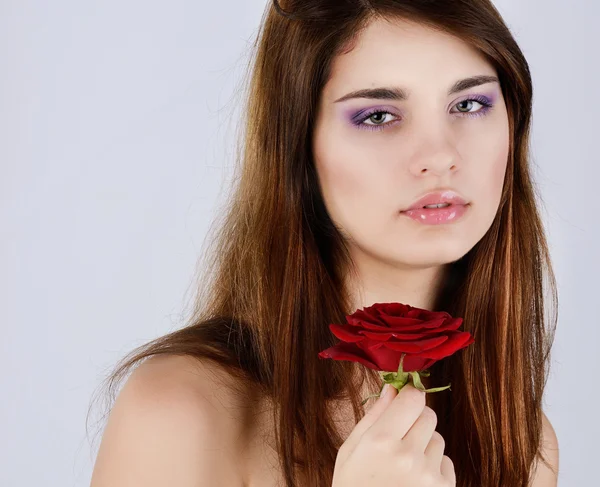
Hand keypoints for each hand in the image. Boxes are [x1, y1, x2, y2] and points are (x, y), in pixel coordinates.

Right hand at [332, 382, 455, 486]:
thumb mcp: (350, 452)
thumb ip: (373, 417)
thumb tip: (392, 389)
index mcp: (380, 441)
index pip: (413, 398)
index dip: (409, 397)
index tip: (403, 402)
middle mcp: (408, 456)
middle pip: (428, 415)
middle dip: (416, 420)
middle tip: (400, 437)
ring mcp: (428, 476)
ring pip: (438, 439)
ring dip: (425, 445)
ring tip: (404, 465)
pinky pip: (446, 463)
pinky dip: (434, 468)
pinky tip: (414, 482)